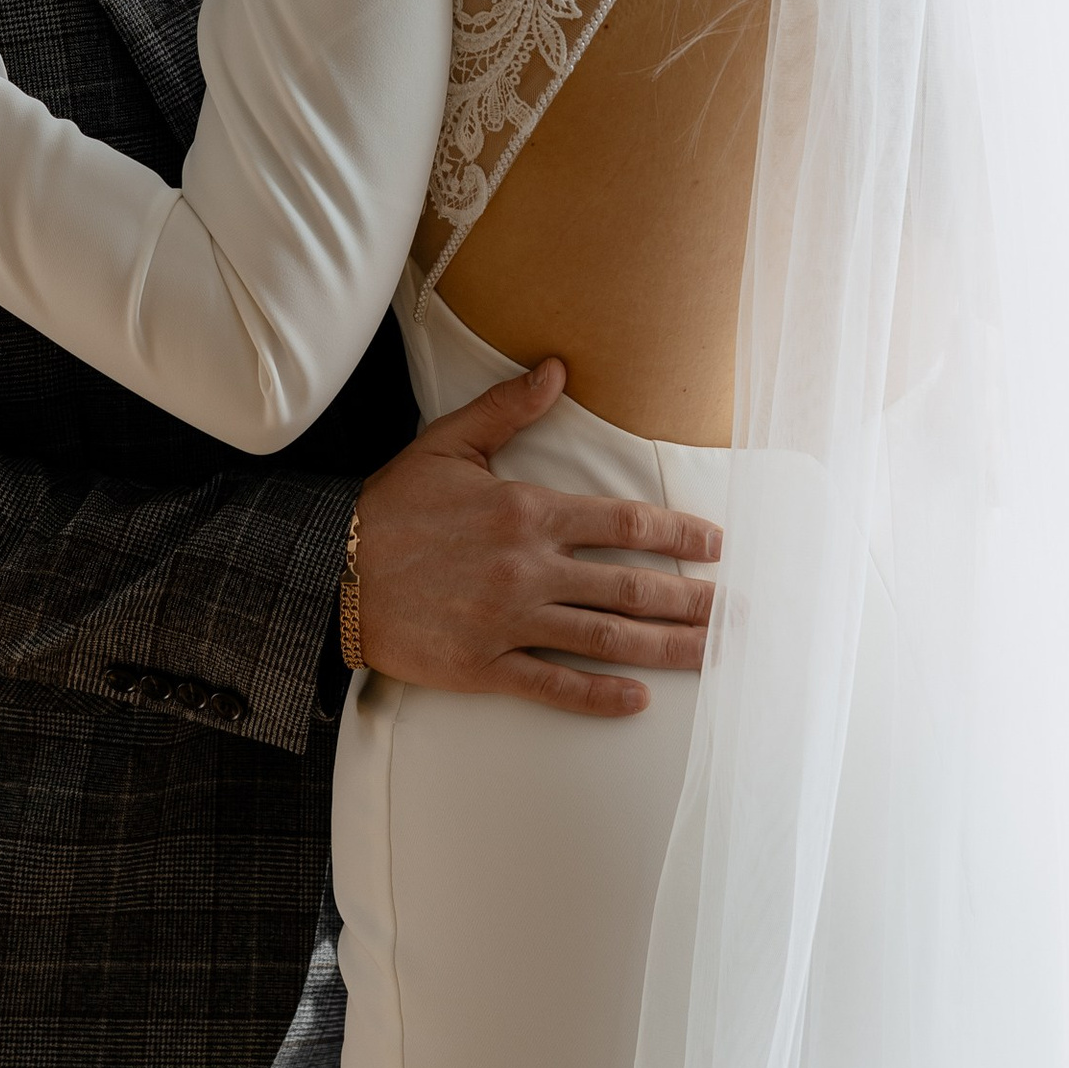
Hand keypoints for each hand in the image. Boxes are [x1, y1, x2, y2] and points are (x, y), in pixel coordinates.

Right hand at [353, 360, 720, 715]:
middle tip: (737, 613)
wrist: (331, 570)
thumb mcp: (449, 444)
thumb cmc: (391, 506)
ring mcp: (508, 623)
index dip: (677, 534)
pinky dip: (598, 696)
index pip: (623, 523)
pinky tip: (637, 699)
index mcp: (527, 511)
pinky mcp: (484, 667)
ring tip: (711, 656)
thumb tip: (558, 368)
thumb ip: (508, 409)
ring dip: (665, 649)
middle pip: (629, 588)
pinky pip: (552, 685)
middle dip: (690, 600)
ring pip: (604, 639)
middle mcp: (528, 569)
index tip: (715, 546)